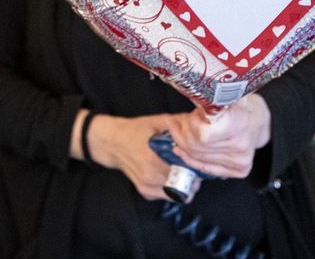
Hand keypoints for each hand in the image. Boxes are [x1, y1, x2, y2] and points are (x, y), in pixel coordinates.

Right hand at [79, 111, 199, 200]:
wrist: (113, 143)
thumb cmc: (135, 131)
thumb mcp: (157, 121)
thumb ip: (179, 122)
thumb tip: (199, 120)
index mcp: (154, 156)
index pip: (186, 168)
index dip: (197, 164)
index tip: (201, 159)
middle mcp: (150, 174)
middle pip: (185, 182)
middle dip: (194, 175)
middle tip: (196, 165)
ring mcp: (147, 185)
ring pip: (178, 192)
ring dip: (185, 183)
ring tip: (185, 171)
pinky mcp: (145, 191)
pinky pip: (167, 195)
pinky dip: (173, 187)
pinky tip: (172, 175)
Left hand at [170, 95, 270, 178]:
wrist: (255, 120)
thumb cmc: (234, 106)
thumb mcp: (219, 98)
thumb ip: (201, 107)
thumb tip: (174, 116)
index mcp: (239, 121)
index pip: (204, 134)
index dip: (190, 125)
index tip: (186, 117)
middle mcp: (241, 144)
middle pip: (198, 146)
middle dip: (181, 133)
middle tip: (176, 123)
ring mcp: (241, 160)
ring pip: (198, 157)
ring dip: (182, 144)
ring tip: (178, 131)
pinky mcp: (239, 171)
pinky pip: (205, 168)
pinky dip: (189, 157)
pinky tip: (181, 148)